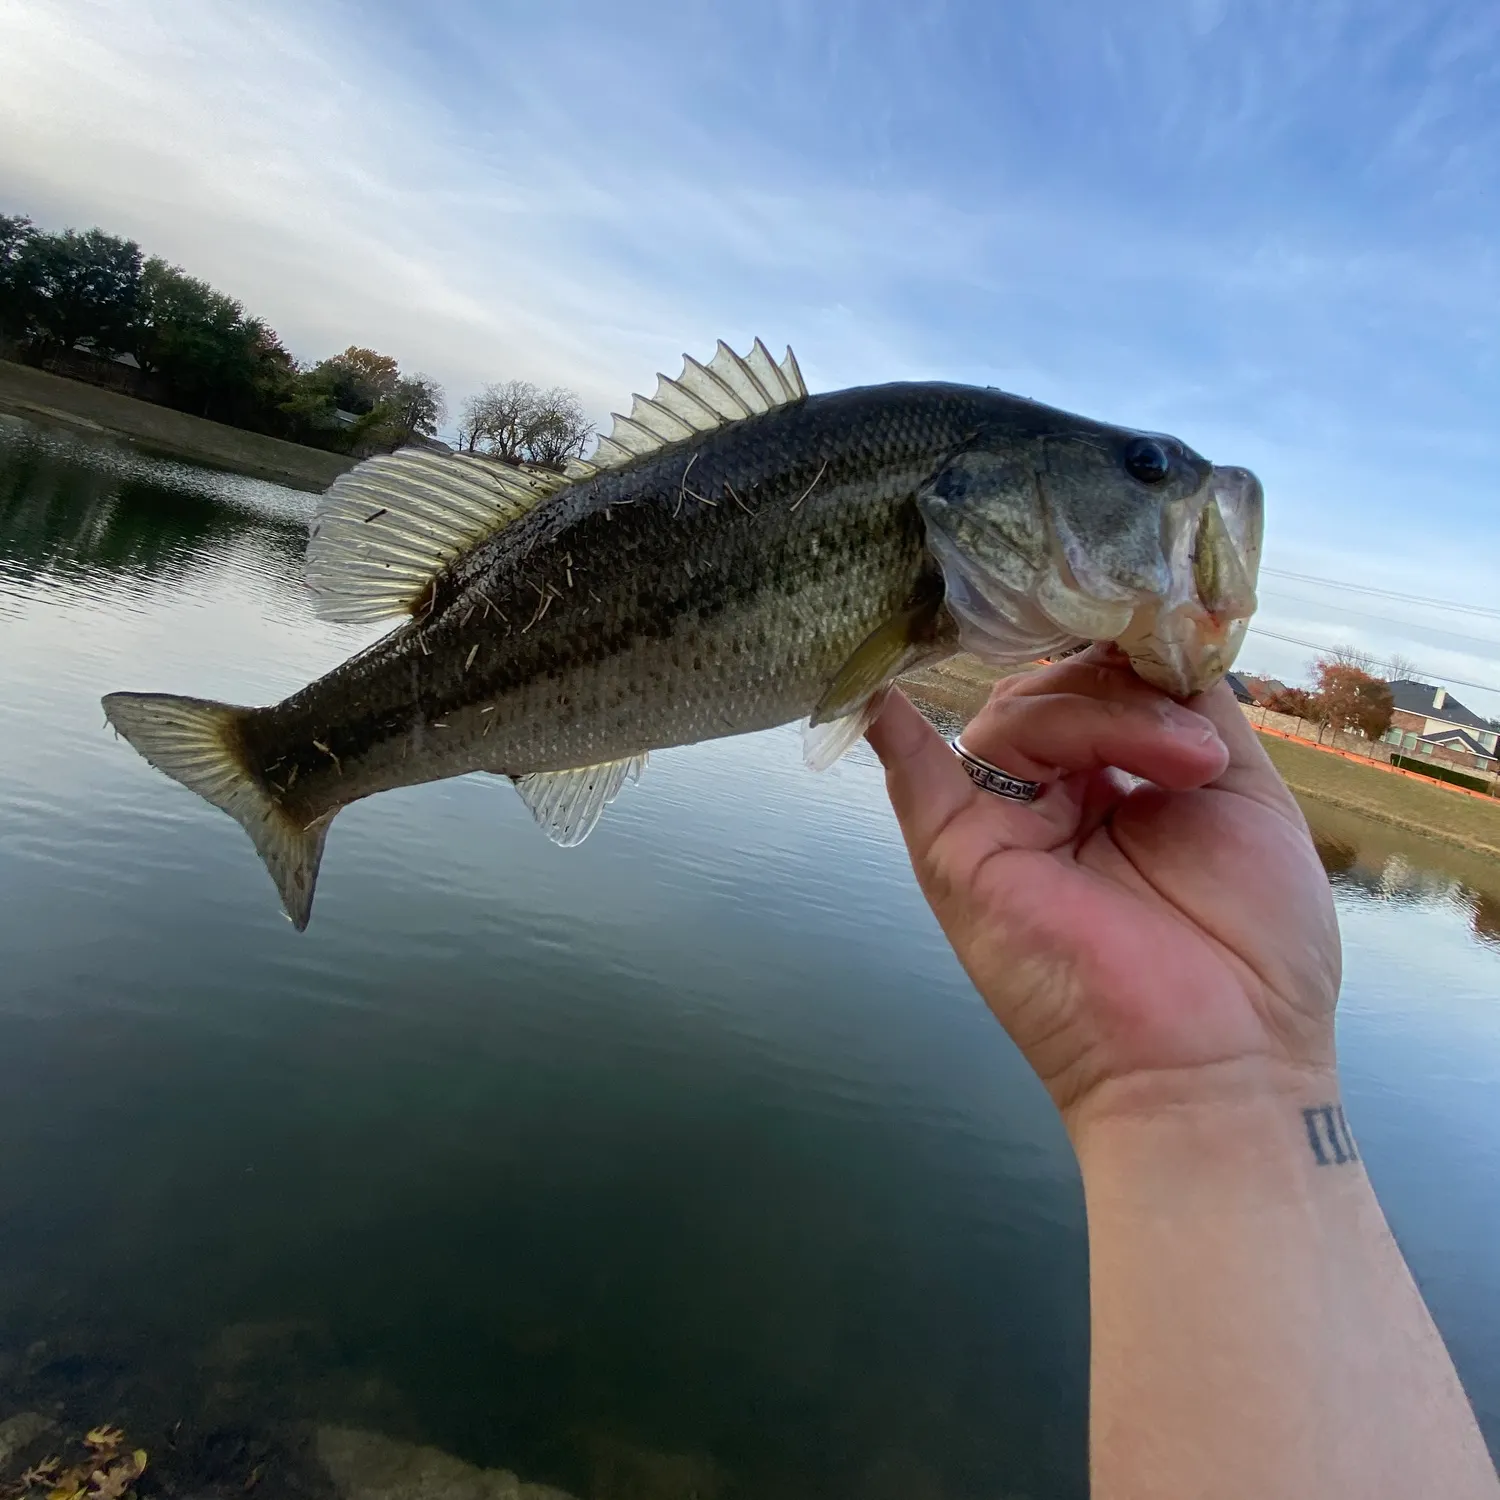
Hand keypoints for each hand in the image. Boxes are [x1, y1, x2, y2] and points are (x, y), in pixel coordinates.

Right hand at [867, 647, 1341, 1126]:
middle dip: (1127, 693)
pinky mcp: (961, 856)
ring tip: (1180, 771)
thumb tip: (1148, 638)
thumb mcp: (1247, 793)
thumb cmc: (1253, 944)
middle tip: (1196, 757)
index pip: (1096, 678)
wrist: (1223, 1059)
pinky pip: (914, 775)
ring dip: (1101, 718)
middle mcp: (1051, 796)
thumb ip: (1192, 707)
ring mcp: (1000, 824)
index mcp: (1114, 781)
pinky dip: (893, 727)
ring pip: (1016, 713)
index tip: (1172, 639)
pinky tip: (882, 687)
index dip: (1127, 652)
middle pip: (1054, 685)